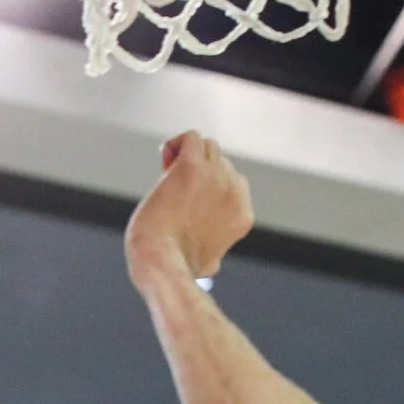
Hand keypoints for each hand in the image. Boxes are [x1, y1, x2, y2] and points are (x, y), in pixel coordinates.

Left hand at [125, 132, 253, 289]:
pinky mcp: (192, 166)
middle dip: (199, 172)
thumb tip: (212, 263)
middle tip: (175, 190)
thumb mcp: (209, 264)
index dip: (208, 188)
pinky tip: (166, 164)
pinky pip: (191, 137)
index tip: (189, 201)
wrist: (161, 259)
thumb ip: (214, 252)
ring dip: (189, 156)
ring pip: (208, 146)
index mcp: (243, 215)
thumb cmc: (178, 266)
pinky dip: (176, 145)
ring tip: (169, 174)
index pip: (233, 184)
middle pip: (221, 163)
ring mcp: (215, 177)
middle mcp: (235, 192)